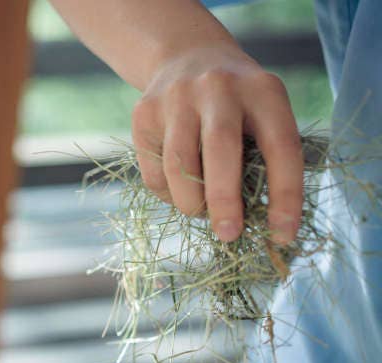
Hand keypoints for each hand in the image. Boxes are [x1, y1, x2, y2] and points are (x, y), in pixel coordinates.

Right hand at [132, 43, 302, 243]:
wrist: (187, 58)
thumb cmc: (238, 106)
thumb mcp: (263, 115)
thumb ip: (265, 158)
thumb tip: (261, 224)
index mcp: (263, 90)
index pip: (281, 146)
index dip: (285, 194)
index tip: (282, 234)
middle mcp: (219, 88)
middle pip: (220, 151)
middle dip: (225, 201)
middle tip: (228, 235)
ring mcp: (176, 98)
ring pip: (178, 166)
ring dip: (191, 203)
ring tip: (201, 213)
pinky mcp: (144, 114)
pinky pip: (153, 171)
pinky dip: (168, 195)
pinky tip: (179, 190)